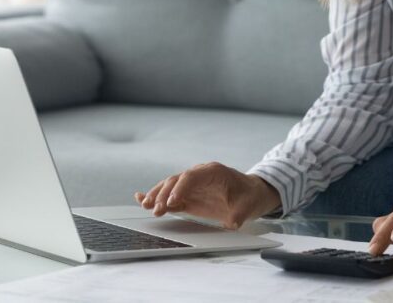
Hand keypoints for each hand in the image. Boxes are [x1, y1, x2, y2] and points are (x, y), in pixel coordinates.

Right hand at [133, 162, 280, 229]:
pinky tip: (141, 199)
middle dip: (164, 193)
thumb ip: (239, 213)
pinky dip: (156, 196)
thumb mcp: (247, 207)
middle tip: (156, 209)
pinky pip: (170, 195)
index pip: (191, 176)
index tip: (172, 201)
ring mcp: (192, 185)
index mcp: (213, 172)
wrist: (251, 193)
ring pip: (169, 186)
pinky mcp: (188, 196)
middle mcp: (199, 175)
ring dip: (156, 195)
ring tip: (145, 206)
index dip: (180, 187)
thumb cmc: (249, 196)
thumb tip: (233, 221)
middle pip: (176, 180)